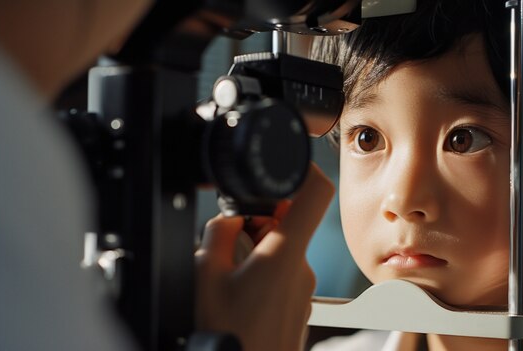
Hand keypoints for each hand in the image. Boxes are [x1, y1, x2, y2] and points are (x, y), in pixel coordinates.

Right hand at [195, 163, 334, 350]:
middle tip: (228, 247)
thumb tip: (231, 217)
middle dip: (256, 224)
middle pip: (288, 222)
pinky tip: (238, 296)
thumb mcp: (206, 275)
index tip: (284, 166)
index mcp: (285, 254)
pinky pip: (282, 273)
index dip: (303, 169)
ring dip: (255, 252)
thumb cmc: (229, 336)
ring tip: (229, 280)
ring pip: (282, 249)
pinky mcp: (298, 305)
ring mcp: (303, 289)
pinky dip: (261, 273)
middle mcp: (303, 268)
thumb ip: (219, 233)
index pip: (316, 193)